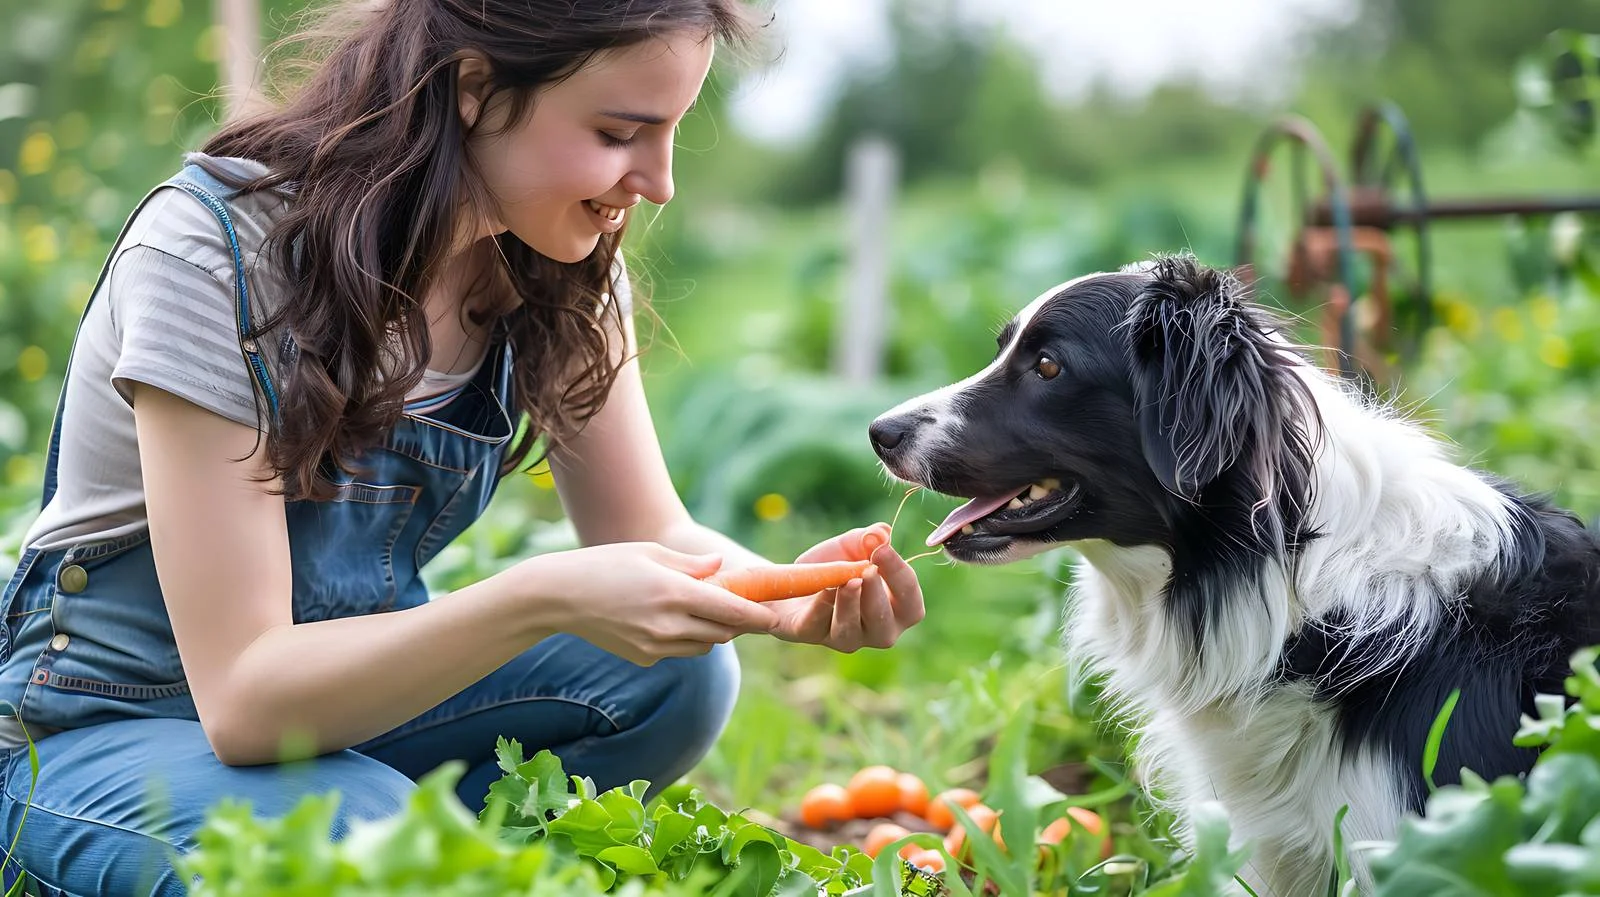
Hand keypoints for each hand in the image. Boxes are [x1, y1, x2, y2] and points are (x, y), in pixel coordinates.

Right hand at [528, 542, 778, 666]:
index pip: (732, 612)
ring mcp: (655, 646)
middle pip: (723, 633)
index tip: (775, 616)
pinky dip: (683, 639)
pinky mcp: (643, 659)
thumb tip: (721, 566)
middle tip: (735, 605)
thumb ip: (692, 564)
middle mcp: (669, 624)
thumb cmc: (606, 564)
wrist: (559, 596)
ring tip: (694, 608)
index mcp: (675, 593)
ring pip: (703, 647)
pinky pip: (678, 652)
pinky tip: (662, 619)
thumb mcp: (650, 552)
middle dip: (734, 622)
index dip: (758, 616)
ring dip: (709, 632)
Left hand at [765, 522, 925, 651]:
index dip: (898, 573)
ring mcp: (845, 638)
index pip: (908, 597)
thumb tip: (882, 532)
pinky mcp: (812, 634)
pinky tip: (823, 590)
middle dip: (876, 595)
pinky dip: (821, 607)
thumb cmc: (837, 566)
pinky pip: (816, 626)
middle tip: (868, 571)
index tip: (883, 549)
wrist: (796, 581)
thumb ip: (870, 537)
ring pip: (849, 630)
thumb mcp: (854, 545)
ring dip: (850, 603)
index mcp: (899, 609)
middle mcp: (877, 630)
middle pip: (884, 623)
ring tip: (847, 582)